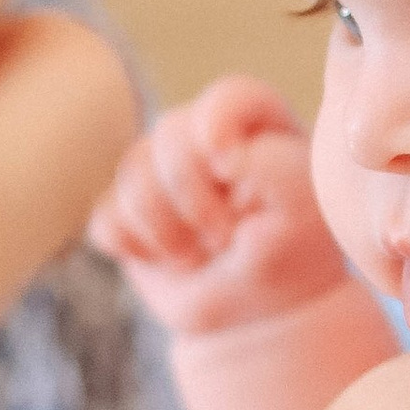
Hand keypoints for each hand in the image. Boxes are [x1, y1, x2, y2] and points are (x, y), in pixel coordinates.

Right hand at [91, 77, 350, 339]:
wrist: (254, 313)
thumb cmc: (289, 258)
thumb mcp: (303, 215)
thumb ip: (278, 170)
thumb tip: (224, 153)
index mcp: (258, 127)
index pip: (232, 96)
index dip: (217, 123)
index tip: (226, 165)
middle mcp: (204, 136)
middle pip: (171, 135)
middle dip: (193, 198)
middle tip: (225, 239)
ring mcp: (160, 169)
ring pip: (131, 174)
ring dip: (164, 230)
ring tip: (199, 257)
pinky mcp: (125, 208)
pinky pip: (106, 217)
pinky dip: (132, 246)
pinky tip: (167, 260)